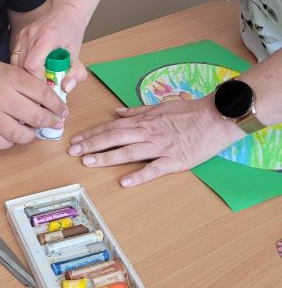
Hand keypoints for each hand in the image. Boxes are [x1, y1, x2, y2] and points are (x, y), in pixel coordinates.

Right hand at [0, 53, 67, 148]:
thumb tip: (47, 98)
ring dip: (30, 135)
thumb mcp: (4, 67)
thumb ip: (24, 81)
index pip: (44, 95)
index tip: (63, 111)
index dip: (58, 106)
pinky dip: (8, 142)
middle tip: (53, 123)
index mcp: (11, 77)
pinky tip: (10, 136)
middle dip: (50, 122)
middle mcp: (1, 96)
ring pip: (19, 135)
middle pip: (36, 117)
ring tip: (31, 131)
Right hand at [10, 2, 87, 92]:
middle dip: (31, 79)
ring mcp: (23, 34)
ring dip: (25, 73)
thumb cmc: (72, 35)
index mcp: (47, 37)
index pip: (32, 65)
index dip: (37, 80)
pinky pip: (14, 56)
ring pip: (15, 62)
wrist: (65, 14)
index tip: (47, 87)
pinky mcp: (18, 36)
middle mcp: (31, 34)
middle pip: (22, 65)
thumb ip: (75, 73)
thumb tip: (65, 89)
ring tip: (37, 78)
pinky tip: (31, 69)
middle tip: (43, 86)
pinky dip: (21, 66)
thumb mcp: (78, 56)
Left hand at [68, 96, 243, 185]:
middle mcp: (147, 132)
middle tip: (72, 152)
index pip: (111, 127)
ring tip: (88, 162)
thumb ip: (137, 110)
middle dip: (91, 144)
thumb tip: (117, 111)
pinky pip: (154, 169)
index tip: (75, 139)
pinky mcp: (174, 160)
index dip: (92, 133)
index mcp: (143, 120)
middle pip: (114, 138)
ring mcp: (160, 146)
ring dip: (106, 157)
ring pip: (128, 152)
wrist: (216, 116)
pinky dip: (139, 175)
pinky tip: (124, 182)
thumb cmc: (189, 111)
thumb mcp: (160, 106)